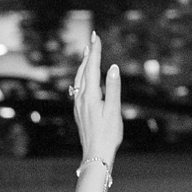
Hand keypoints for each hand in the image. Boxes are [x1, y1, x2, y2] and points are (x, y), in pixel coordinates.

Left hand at [71, 32, 122, 166]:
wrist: (95, 155)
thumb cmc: (107, 135)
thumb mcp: (114, 111)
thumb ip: (113, 88)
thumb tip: (113, 68)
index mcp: (90, 95)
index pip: (92, 67)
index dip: (95, 52)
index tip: (96, 37)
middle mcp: (81, 98)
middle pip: (83, 70)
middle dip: (88, 54)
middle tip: (92, 39)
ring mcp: (78, 105)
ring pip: (78, 79)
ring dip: (83, 65)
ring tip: (86, 54)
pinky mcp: (79, 112)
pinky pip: (78, 89)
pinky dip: (81, 77)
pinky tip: (82, 80)